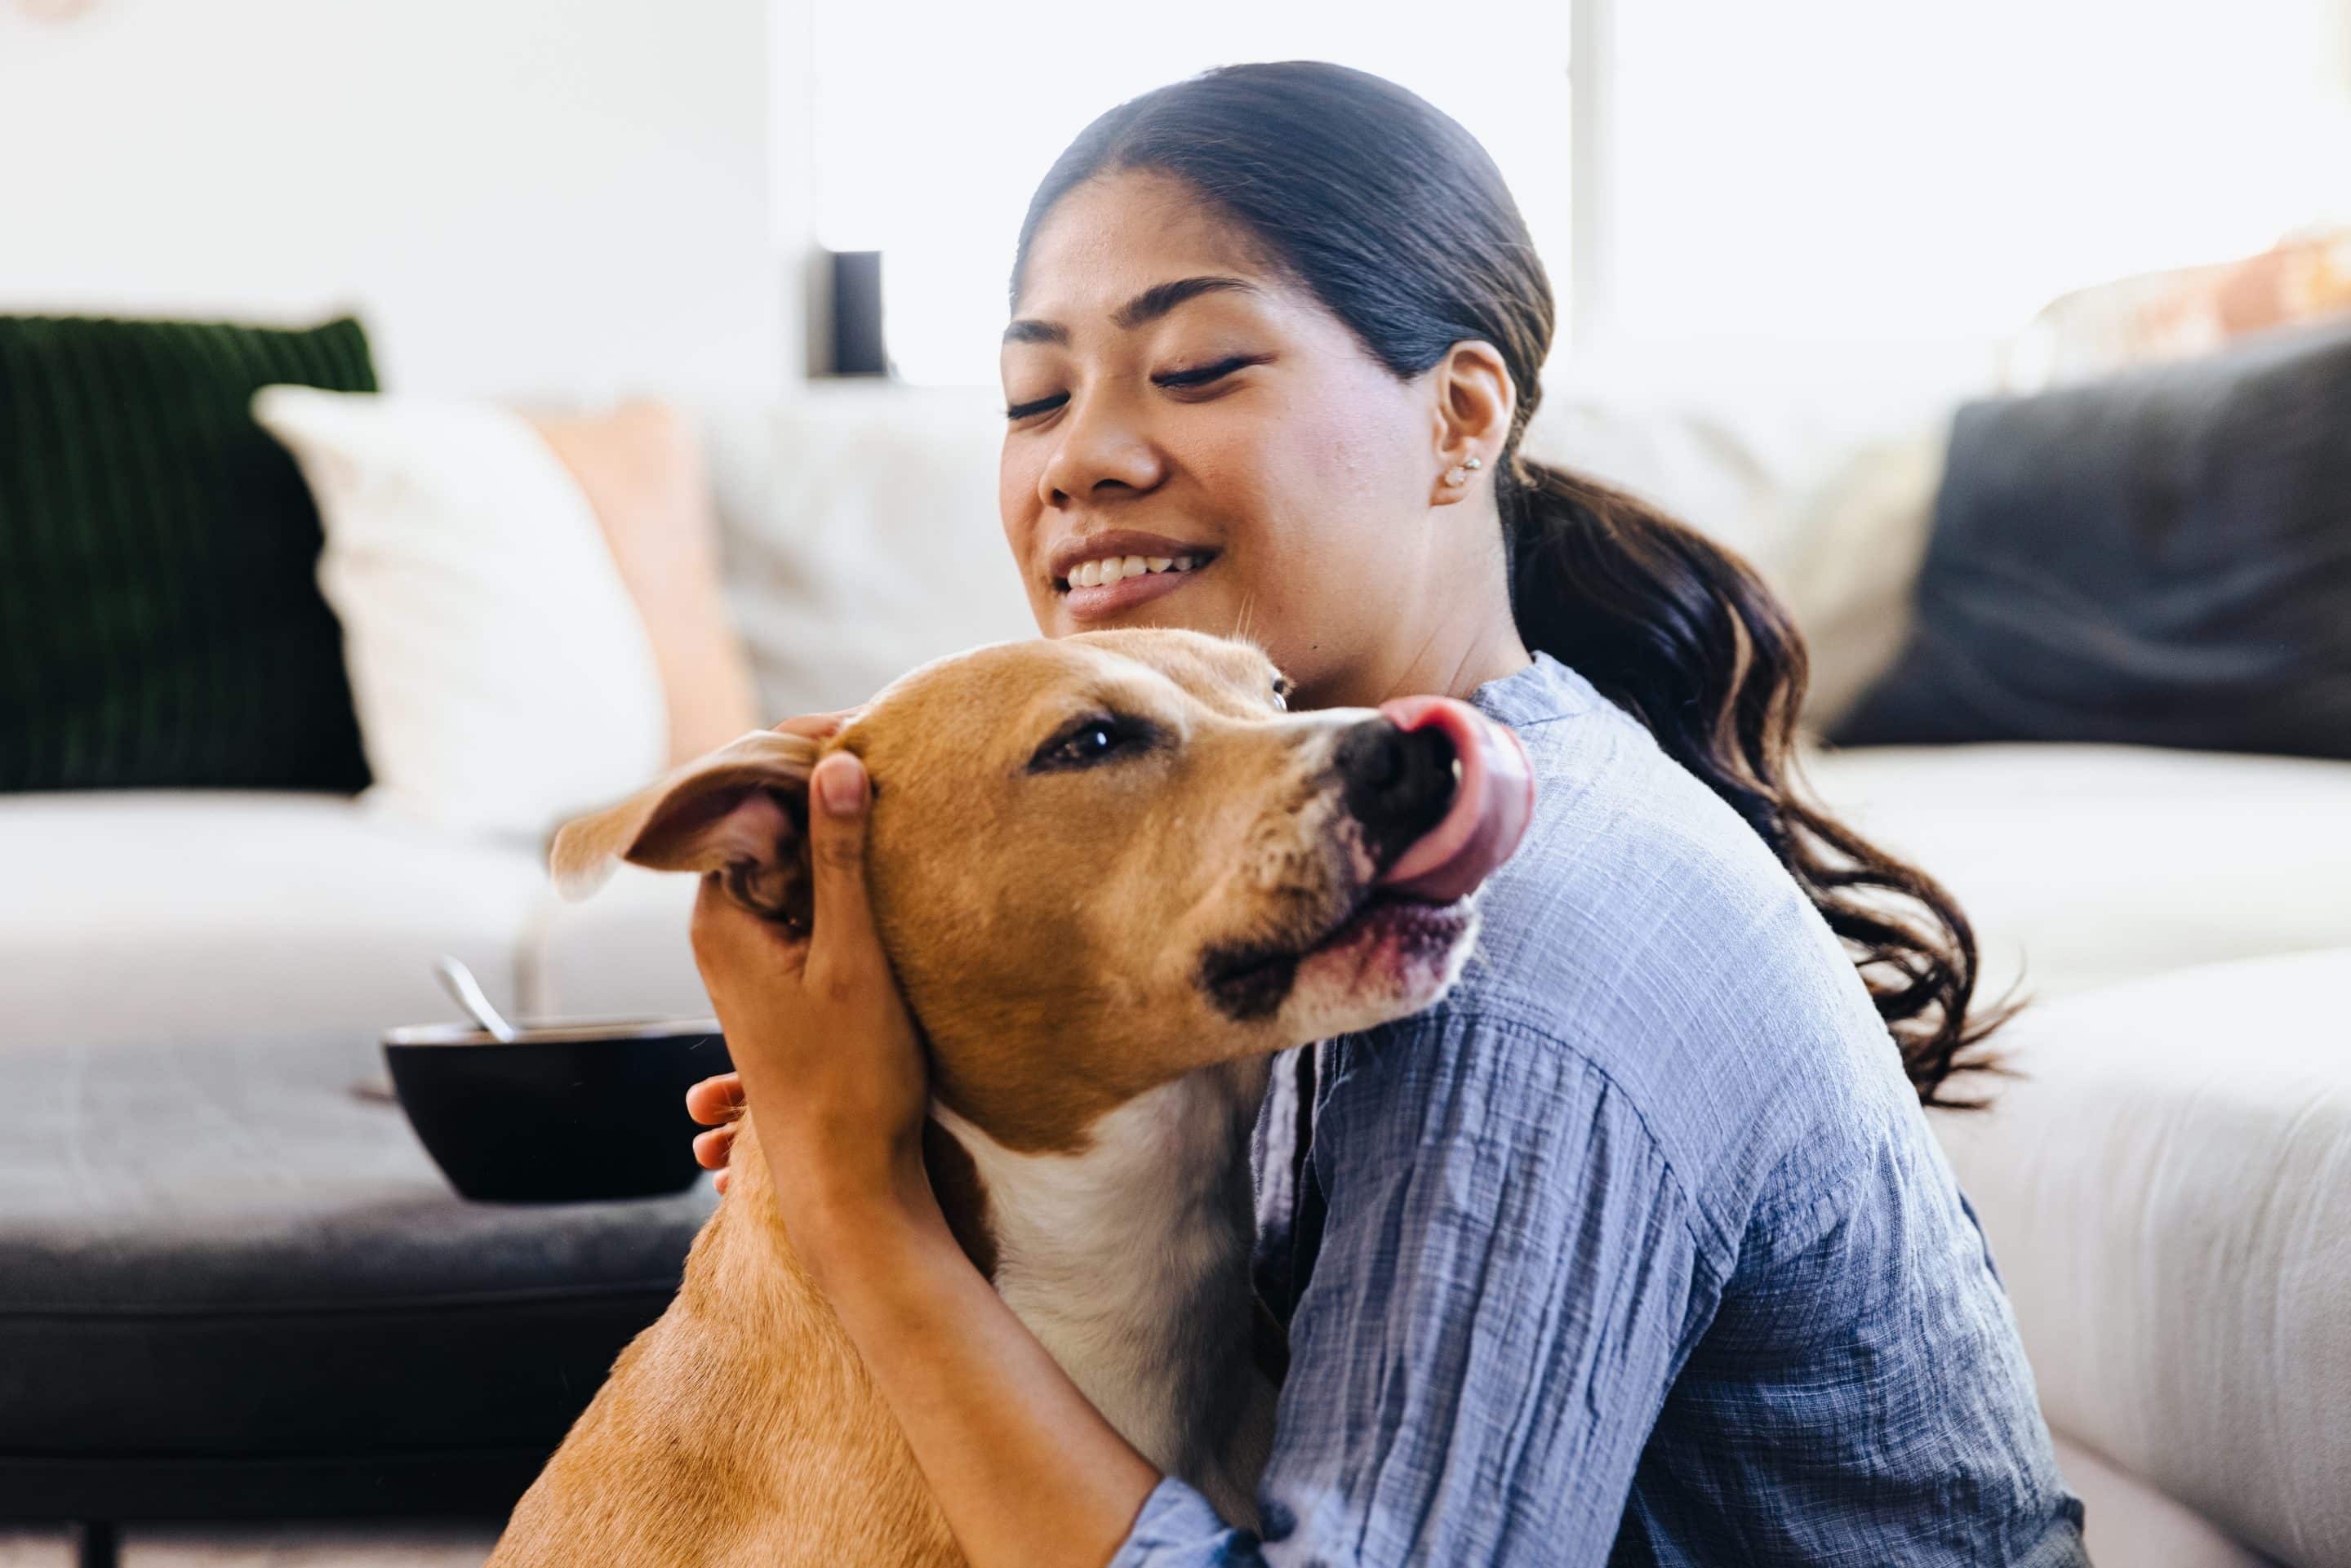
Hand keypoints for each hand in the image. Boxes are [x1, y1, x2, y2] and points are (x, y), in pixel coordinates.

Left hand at [683, 708, 856, 1195]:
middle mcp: (721, 933)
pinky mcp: (780, 978)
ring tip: (888, 788)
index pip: (746, 803)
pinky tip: (879, 857)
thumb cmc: (850, 1080)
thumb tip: (838, 764)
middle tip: (886, 748)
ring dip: (829, 828)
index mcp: (720, 920)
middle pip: (761, 827)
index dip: (800, 756)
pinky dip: (834, 872)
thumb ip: (842, 860)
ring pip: (783, 863)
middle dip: (816, 784)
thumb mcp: (854, 958)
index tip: (864, 727)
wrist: (850, 1183)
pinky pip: (798, 899)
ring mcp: (748, 957)